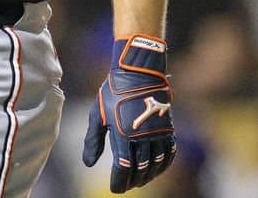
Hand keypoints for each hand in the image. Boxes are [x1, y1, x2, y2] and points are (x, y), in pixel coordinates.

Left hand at [82, 35, 176, 192]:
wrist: (138, 71)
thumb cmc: (114, 92)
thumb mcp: (98, 114)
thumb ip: (93, 140)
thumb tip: (88, 163)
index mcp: (123, 134)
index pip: (123, 168)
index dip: (119, 182)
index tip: (116, 189)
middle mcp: (142, 136)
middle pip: (140, 169)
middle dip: (133, 181)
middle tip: (126, 185)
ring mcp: (157, 133)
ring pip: (156, 164)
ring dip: (149, 176)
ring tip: (140, 180)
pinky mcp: (168, 128)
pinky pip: (169, 152)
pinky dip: (164, 164)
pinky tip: (158, 168)